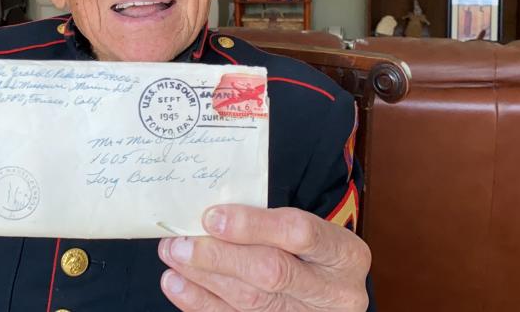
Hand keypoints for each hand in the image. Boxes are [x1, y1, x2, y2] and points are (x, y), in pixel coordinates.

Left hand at [158, 205, 370, 311]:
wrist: (326, 289)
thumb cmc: (310, 250)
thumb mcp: (306, 229)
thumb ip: (267, 221)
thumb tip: (207, 216)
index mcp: (345, 253)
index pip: (299, 233)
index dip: (252, 225)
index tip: (211, 217)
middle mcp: (335, 292)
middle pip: (272, 272)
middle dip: (219, 256)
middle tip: (180, 241)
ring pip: (251, 302)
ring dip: (203, 278)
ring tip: (173, 257)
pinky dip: (202, 302)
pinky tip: (178, 285)